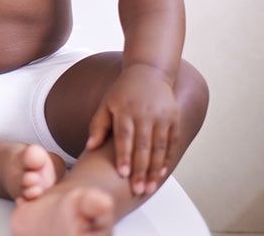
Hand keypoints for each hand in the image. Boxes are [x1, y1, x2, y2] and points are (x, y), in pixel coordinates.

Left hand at [85, 64, 179, 195]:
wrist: (149, 73)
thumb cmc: (123, 92)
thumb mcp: (106, 104)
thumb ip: (98, 125)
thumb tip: (89, 147)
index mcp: (125, 111)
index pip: (124, 137)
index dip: (124, 156)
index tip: (123, 174)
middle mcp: (145, 114)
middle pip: (143, 146)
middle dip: (140, 169)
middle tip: (137, 189)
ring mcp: (162, 117)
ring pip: (159, 148)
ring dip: (154, 169)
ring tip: (149, 187)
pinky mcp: (174, 119)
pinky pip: (171, 142)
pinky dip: (167, 158)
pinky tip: (161, 173)